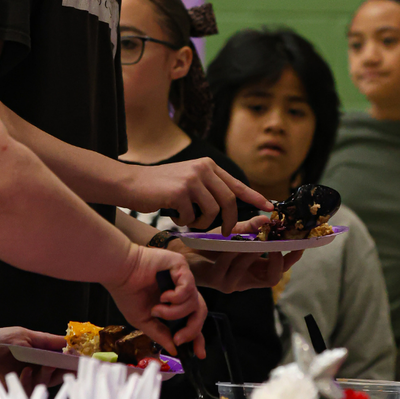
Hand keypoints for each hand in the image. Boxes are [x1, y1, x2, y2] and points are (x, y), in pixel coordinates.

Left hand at [0, 326, 66, 392]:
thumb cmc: (0, 340)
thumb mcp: (25, 335)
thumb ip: (46, 340)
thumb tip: (66, 341)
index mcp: (40, 355)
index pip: (61, 360)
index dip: (72, 360)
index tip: (80, 357)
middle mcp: (36, 369)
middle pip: (58, 374)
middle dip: (66, 370)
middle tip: (70, 363)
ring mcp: (27, 380)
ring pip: (47, 383)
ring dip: (49, 374)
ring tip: (46, 364)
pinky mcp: (16, 390)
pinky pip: (29, 390)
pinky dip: (30, 381)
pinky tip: (25, 371)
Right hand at [102, 245, 206, 358]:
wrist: (120, 273)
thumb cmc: (127, 293)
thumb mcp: (143, 320)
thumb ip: (160, 334)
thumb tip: (174, 349)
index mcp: (173, 302)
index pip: (192, 319)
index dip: (198, 337)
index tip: (199, 354)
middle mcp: (181, 288)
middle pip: (200, 312)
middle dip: (192, 330)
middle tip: (179, 338)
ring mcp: (182, 277)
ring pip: (194, 303)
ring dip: (175, 312)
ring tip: (157, 310)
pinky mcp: (181, 265)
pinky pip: (189, 287)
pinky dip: (177, 297)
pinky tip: (164, 296)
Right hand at [121, 159, 271, 234]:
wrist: (131, 183)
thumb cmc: (160, 187)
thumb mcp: (188, 180)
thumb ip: (208, 188)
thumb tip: (231, 208)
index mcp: (207, 165)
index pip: (237, 183)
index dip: (255, 197)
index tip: (268, 208)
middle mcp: (202, 168)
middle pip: (229, 201)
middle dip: (230, 221)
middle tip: (226, 233)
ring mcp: (191, 179)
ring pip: (213, 211)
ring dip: (202, 223)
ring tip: (188, 220)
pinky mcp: (180, 192)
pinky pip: (193, 217)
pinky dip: (185, 222)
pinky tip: (174, 215)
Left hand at [172, 240, 303, 291]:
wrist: (184, 252)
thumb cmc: (210, 244)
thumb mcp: (233, 233)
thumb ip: (250, 228)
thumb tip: (267, 219)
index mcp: (253, 269)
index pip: (280, 269)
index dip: (291, 259)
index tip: (299, 244)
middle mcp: (246, 280)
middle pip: (272, 278)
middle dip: (278, 260)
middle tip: (277, 244)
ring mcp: (233, 283)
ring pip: (252, 274)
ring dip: (256, 255)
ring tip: (255, 240)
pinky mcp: (219, 281)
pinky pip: (232, 268)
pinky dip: (235, 254)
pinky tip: (232, 244)